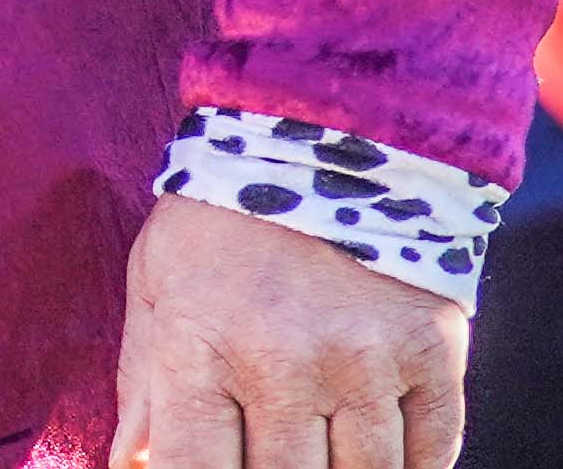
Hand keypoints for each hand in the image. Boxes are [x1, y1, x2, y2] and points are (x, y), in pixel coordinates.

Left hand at [115, 188, 465, 468]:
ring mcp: (367, 360)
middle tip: (273, 449)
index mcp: (204, 344)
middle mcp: (287, 360)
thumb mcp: (158, 283)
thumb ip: (144, 384)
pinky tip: (377, 448)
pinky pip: (431, 455)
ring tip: (320, 443)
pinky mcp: (432, 352)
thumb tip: (130, 466)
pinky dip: (409, 467)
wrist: (330, 128)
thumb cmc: (224, 217)